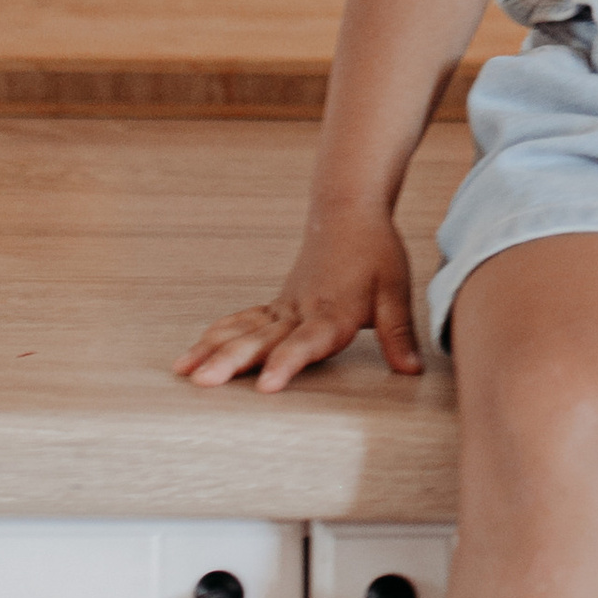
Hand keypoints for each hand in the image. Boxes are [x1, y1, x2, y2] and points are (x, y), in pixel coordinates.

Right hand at [174, 210, 424, 391]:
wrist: (348, 212)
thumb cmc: (375, 253)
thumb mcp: (396, 292)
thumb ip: (398, 333)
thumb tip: (413, 371)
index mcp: (332, 312)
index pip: (307, 342)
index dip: (287, 363)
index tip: (265, 385)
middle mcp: (302, 311)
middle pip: (263, 340)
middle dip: (232, 362)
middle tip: (203, 382)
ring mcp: (284, 307)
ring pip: (244, 330)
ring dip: (212, 350)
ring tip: (184, 371)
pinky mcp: (276, 305)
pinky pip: (242, 321)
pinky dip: (217, 336)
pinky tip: (192, 355)